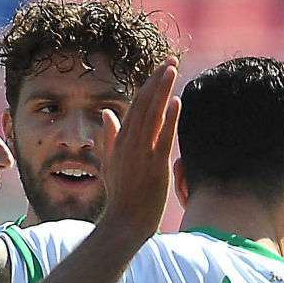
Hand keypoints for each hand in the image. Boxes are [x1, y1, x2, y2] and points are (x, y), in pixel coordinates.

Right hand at [98, 59, 181, 241]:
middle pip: (144, 104)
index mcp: (120, 140)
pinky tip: (176, 101)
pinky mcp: (154, 166)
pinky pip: (162, 138)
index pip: (136, 106)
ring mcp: (141, 153)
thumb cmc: (121, 195)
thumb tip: (107, 113)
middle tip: (170, 60)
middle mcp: (129, 143)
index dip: (149, 86)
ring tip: (172, 69)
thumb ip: (110, 136)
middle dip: (157, 80)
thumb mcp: (110, 162)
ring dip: (162, 90)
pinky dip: (169, 119)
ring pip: (152, 115)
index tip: (160, 69)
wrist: (124, 222)